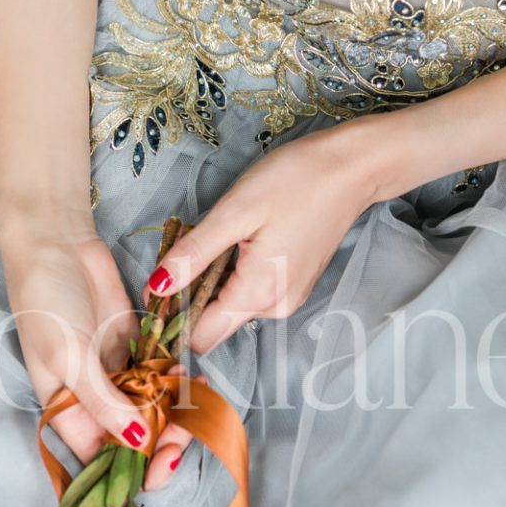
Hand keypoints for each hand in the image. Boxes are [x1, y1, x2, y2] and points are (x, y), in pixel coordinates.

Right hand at [0, 224, 192, 488]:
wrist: (56, 243)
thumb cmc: (44, 301)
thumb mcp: (68, 356)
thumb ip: (103, 402)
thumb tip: (135, 445)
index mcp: (66, 411)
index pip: (100, 458)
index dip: (132, 471)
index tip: (164, 464)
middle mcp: (92, 400)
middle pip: (134, 440)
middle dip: (163, 442)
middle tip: (185, 432)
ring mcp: (116, 374)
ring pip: (153, 410)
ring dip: (177, 412)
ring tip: (194, 399)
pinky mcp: (134, 347)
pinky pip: (161, 376)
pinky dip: (179, 382)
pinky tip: (194, 379)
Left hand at [145, 123, 382, 352]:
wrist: (353, 169)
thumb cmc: (296, 181)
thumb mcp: (234, 212)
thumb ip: (193, 254)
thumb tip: (157, 288)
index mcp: (257, 294)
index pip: (200, 337)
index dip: (171, 319)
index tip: (153, 290)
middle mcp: (274, 308)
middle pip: (213, 324)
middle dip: (190, 296)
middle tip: (184, 249)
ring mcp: (287, 299)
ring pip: (231, 308)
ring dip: (213, 281)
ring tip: (221, 237)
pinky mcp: (293, 287)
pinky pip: (250, 294)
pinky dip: (234, 275)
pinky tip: (241, 241)